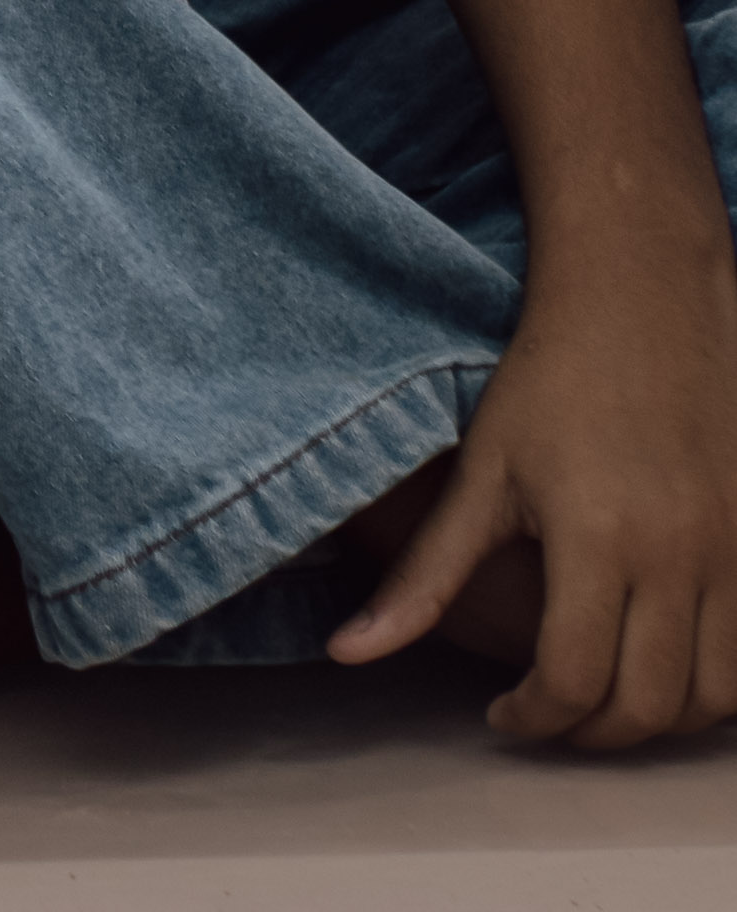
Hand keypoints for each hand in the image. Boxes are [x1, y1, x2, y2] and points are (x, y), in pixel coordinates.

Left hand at [332, 251, 736, 745]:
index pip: (574, 681)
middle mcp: (680, 557)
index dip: (533, 719)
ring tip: (601, 702)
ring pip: (715, 701)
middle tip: (547, 719)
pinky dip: (711, 692)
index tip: (500, 714)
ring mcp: (734, 556)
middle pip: (649, 707)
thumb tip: (346, 651)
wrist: (642, 307)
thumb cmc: (549, 383)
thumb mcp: (479, 477)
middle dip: (592, 736)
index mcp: (600, 541)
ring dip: (658, 723)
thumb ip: (423, 577)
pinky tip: (659, 668)